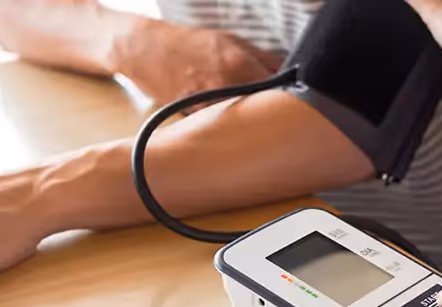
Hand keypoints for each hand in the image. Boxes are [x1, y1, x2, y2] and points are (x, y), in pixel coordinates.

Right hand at [114, 20, 283, 111]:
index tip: (296, 103)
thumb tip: (289, 71)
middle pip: (264, 111)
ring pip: (243, 123)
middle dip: (274, 115)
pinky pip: (220, 128)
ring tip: (257, 125)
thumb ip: (263, 58)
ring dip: (252, 125)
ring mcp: (210, 104)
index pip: (280, 88)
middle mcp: (228, 86)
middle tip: (280, 118)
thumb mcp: (231, 41)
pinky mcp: (195, 117)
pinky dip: (228, 129)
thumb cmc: (189, 43)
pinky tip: (231, 127)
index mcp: (241, 64)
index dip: (291, 98)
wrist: (145, 50)